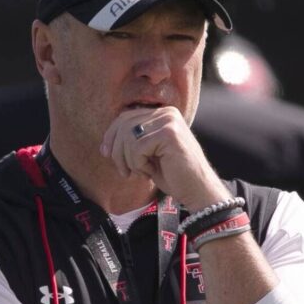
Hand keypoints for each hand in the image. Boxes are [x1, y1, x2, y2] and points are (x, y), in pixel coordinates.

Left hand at [100, 107, 229, 211]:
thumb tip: (106, 143)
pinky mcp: (169, 134)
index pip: (125, 117)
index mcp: (162, 114)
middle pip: (124, 124)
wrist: (197, 190)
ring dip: (128, 160)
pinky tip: (149, 172)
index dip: (111, 135)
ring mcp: (169, 121)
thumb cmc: (173, 175)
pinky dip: (138, 164)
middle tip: (125, 171)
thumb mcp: (149, 154)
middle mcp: (166, 113)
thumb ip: (133, 142)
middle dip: (117, 151)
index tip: (106, 153)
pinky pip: (137, 147)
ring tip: (141, 172)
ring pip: (128, 136)